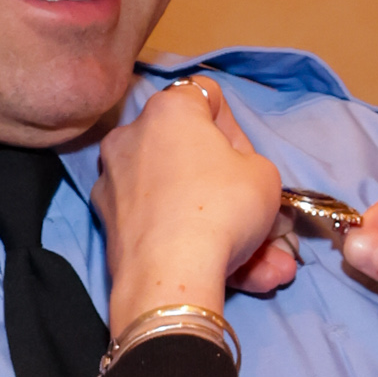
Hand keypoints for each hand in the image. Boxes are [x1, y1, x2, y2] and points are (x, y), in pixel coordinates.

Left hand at [94, 78, 289, 336]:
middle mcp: (131, 137)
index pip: (206, 98)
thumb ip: (252, 165)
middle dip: (233, 194)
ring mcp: (114, 184)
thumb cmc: (223, 208)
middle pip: (190, 157)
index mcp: (168, 109)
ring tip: (268, 269)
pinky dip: (193, 249)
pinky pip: (163, 229)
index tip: (246, 163)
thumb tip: (238, 181)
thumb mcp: (265, 175)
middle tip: (263, 222)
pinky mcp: (109, 227)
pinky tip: (233, 278)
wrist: (171, 278)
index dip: (234, 129)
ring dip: (226, 232)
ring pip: (182, 203)